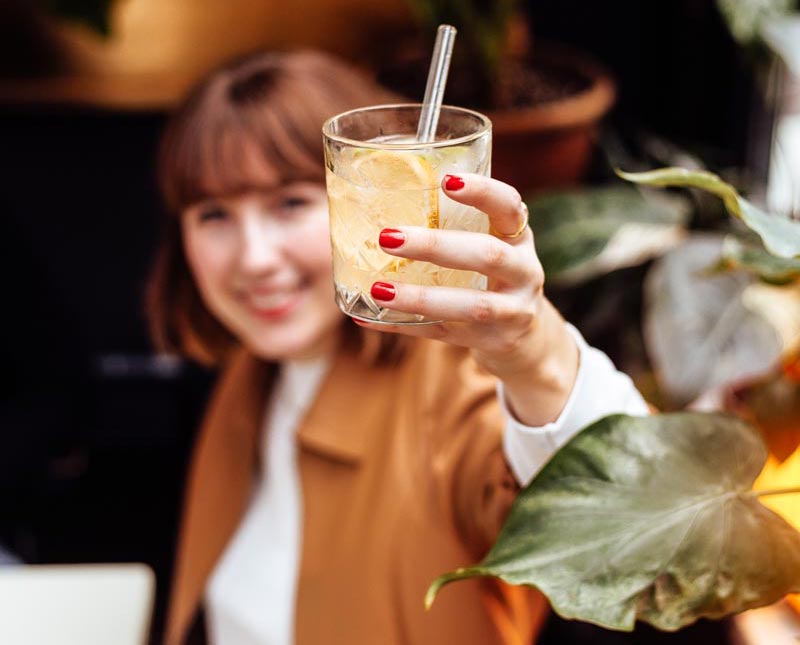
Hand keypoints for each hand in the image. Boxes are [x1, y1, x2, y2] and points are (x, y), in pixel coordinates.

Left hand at [354, 173, 578, 425]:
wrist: (527, 337)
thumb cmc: (493, 278)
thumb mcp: (491, 246)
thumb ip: (458, 226)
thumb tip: (378, 196)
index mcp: (519, 238)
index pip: (508, 205)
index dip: (483, 191)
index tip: (446, 180)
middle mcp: (524, 272)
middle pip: (487, 255)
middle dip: (436, 246)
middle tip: (387, 237)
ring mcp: (512, 311)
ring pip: (471, 305)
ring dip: (421, 298)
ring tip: (379, 289)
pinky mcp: (492, 341)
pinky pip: (443, 334)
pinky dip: (402, 326)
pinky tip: (368, 318)